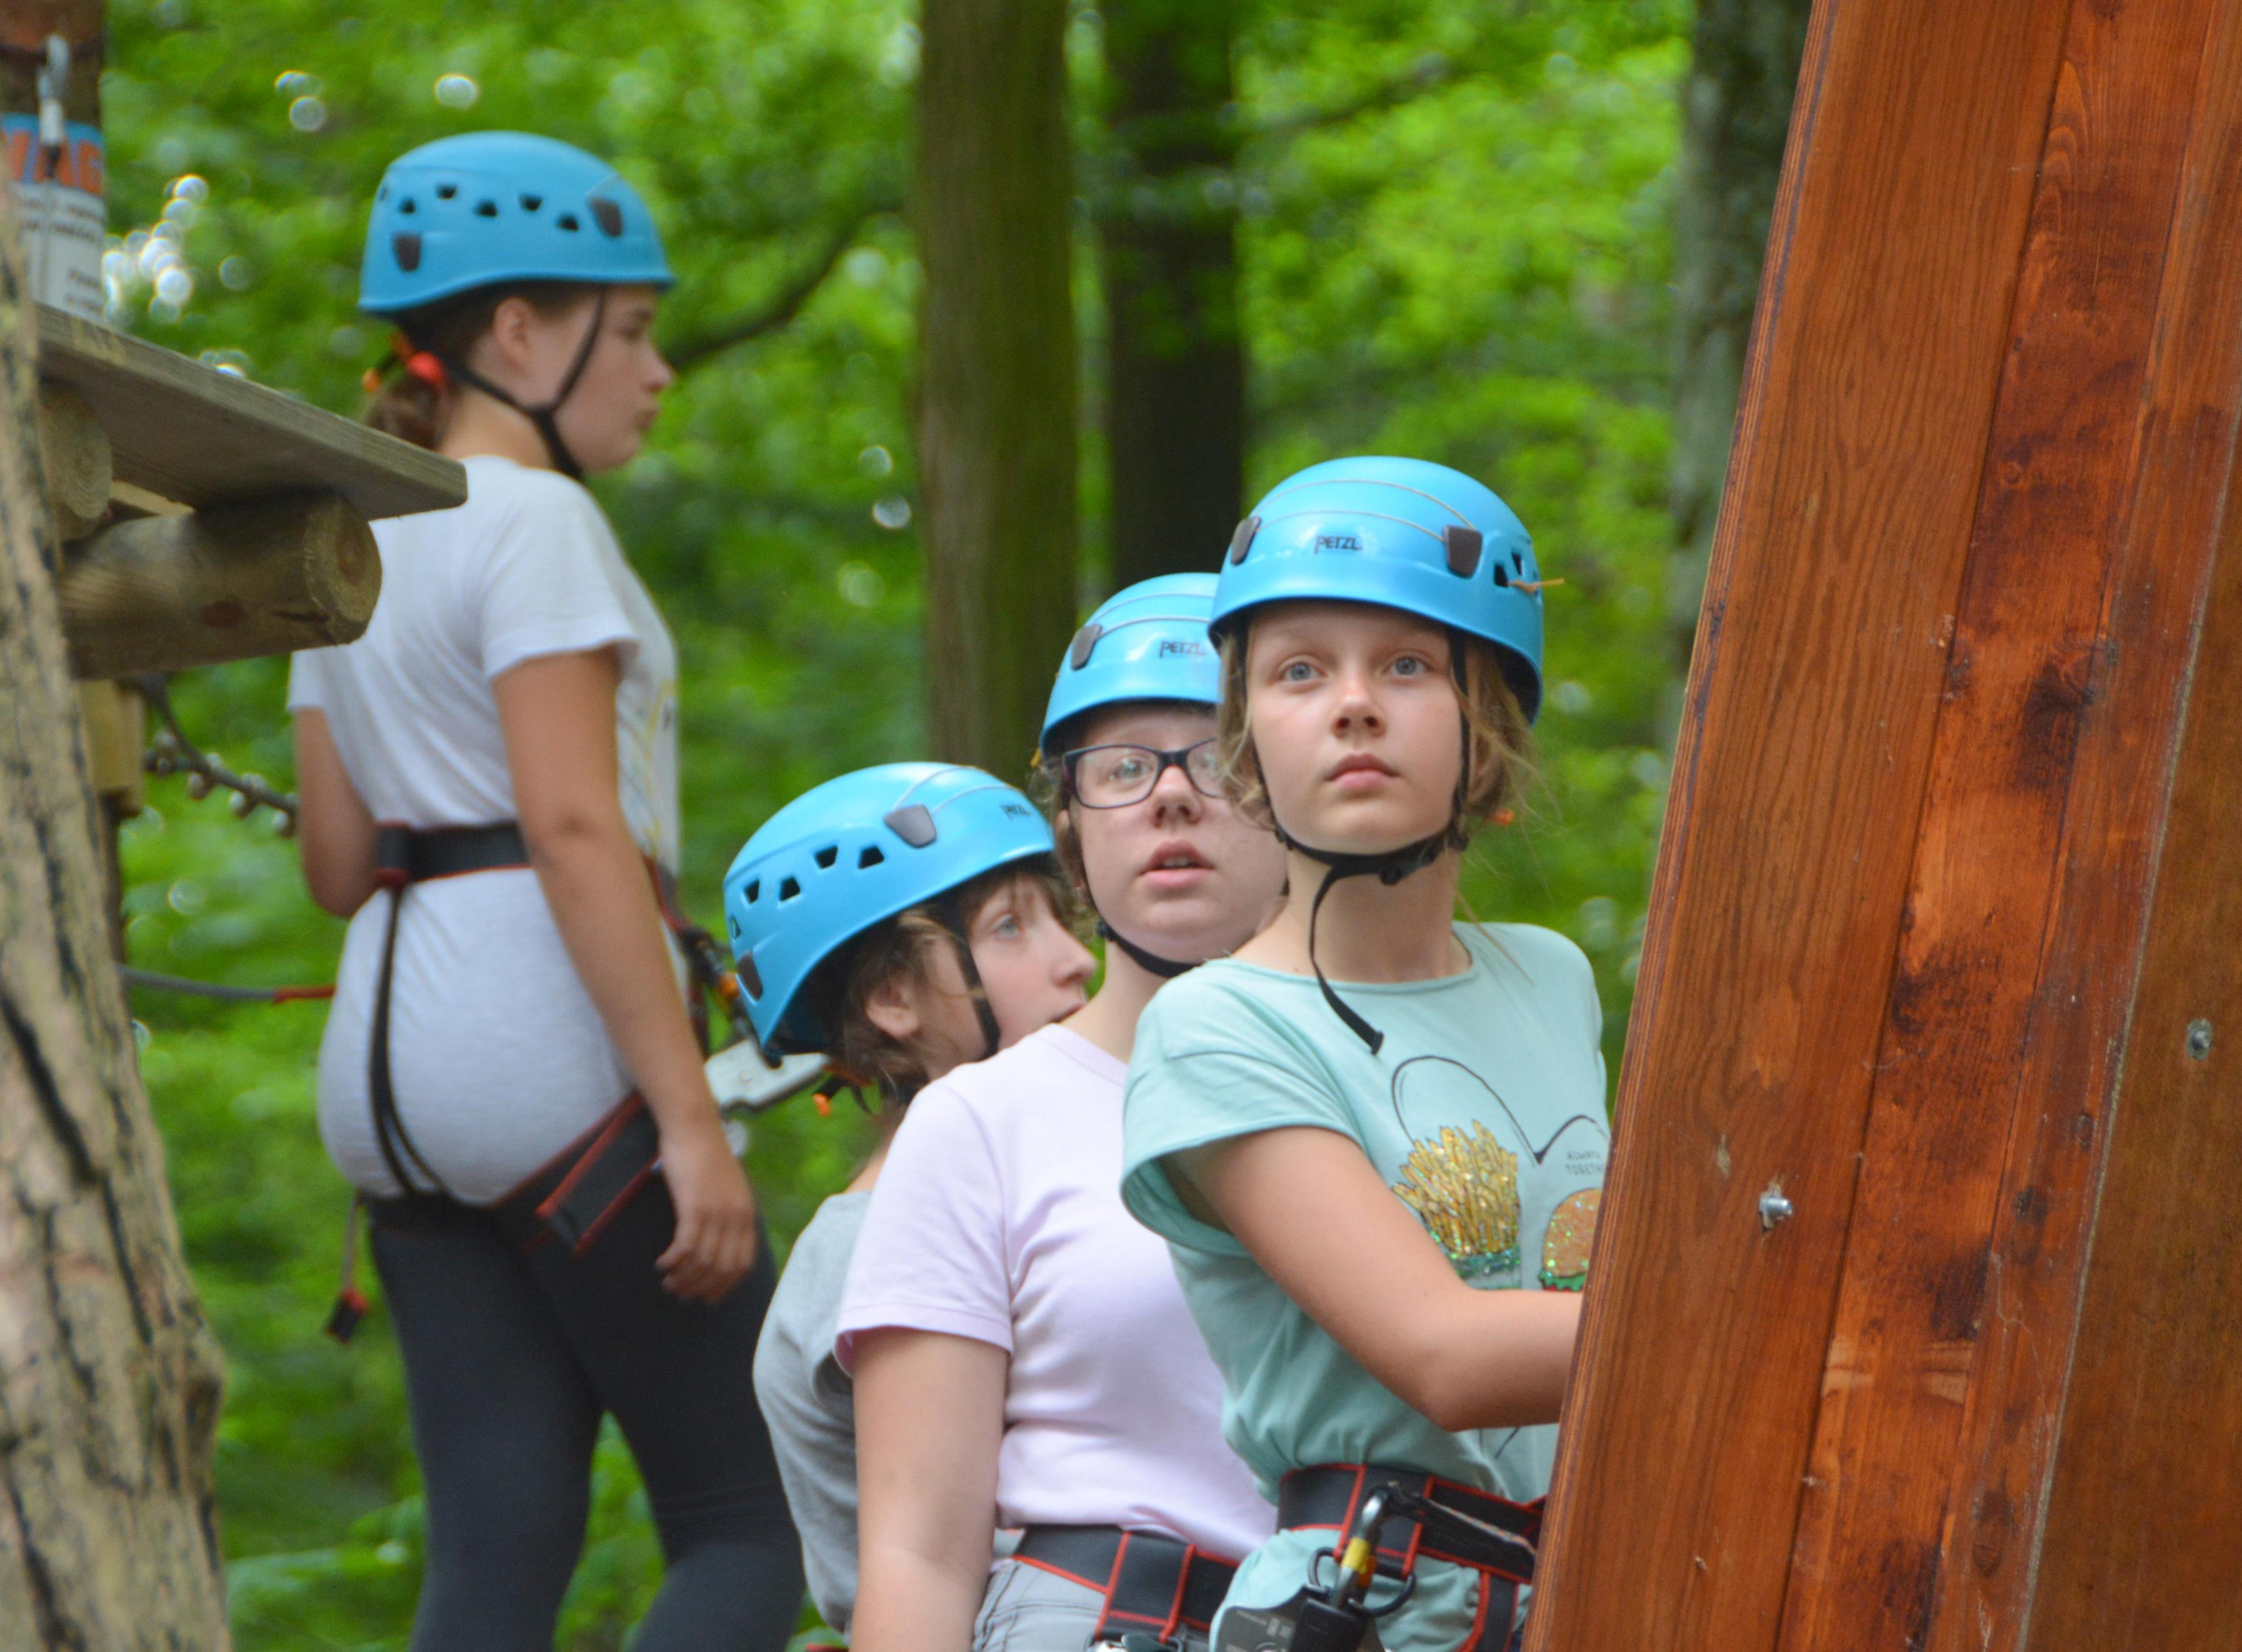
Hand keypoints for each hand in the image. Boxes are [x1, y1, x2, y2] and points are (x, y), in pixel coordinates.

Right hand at [656, 1112, 759, 1300]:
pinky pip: (685, 1246)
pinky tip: (662, 1264)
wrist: (694, 1125)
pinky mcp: (694, 1206)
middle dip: (702, 1288)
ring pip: (703, 1261)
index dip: (725, 1286)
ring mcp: (717, 1212)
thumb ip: (728, 1212)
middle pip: (723, 1269)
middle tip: (682, 1294)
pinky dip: (673, 1261)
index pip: (743, 1264)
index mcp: (748, 1213)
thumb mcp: (727, 1187)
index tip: (708, 1297)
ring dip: (684, 1278)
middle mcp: (737, 1216)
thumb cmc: (706, 1154)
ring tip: (669, 1283)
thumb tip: (717, 1241)